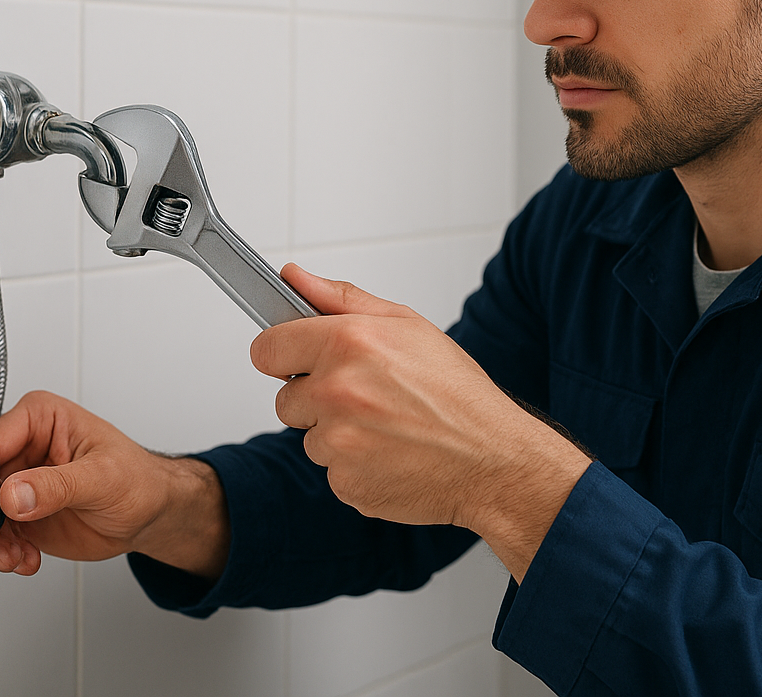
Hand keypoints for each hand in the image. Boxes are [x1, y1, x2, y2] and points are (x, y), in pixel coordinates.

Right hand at [0, 390, 227, 577]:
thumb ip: (56, 486)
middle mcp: (21, 446)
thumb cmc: (138, 480)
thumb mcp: (102, 479)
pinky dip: (2, 553)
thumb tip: (14, 494)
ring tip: (18, 557)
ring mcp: (17, 481)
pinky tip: (27, 559)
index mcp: (38, 418)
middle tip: (0, 545)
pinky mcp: (18, 512)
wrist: (152, 514)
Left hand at [252, 265, 590, 579]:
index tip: (296, 361)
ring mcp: (340, 443)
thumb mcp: (407, 325)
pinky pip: (331, 471)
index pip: (266, 349)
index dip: (283, 354)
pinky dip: (355, 466)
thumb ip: (341, 299)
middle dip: (316, 398)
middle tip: (366, 397)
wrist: (494, 459)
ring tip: (387, 427)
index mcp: (349, 343)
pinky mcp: (346, 484)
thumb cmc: (458, 393)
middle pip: (285, 399)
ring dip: (337, 434)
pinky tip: (391, 454)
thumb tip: (293, 277)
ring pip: (309, 437)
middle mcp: (338, 392)